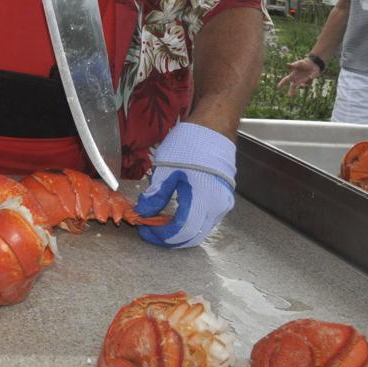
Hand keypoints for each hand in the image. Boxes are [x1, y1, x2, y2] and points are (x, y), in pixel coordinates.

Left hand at [135, 123, 235, 248]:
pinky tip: (173, 216)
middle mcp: (218, 207)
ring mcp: (224, 204)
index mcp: (203, 200)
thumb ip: (156, 195)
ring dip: (179, 232)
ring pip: (200, 229)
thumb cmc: (189, 145)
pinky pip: (206, 220)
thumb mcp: (166, 170)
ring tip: (158, 223)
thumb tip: (143, 212)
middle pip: (193, 236)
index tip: (144, 231)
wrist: (213, 128)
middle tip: (150, 231)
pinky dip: (189, 223)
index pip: (181, 232)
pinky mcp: (223, 198)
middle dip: (169, 238)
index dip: (161, 236)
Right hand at [276, 57, 320, 96]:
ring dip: (301, 86)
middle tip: (290, 96)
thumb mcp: (299, 63)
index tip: (278, 87)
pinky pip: (308, 83)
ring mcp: (303, 81)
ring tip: (303, 85)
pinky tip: (310, 77)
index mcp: (293, 75)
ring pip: (301, 86)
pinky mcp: (309, 82)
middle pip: (292, 86)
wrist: (313, 64)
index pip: (286, 80)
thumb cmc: (304, 63)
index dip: (282, 84)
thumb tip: (286, 64)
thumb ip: (293, 65)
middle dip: (291, 91)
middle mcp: (297, 79)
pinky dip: (308, 80)